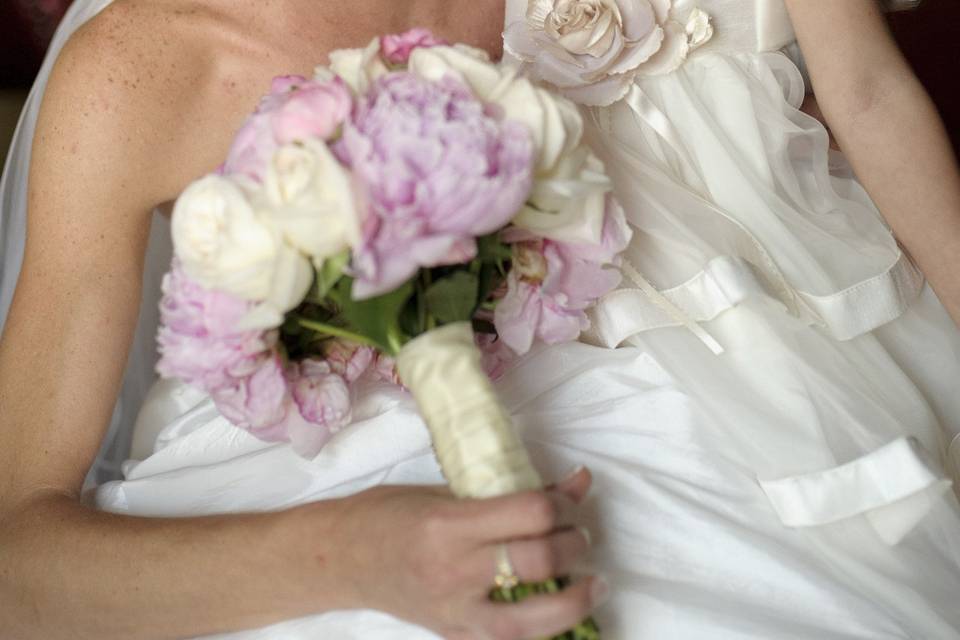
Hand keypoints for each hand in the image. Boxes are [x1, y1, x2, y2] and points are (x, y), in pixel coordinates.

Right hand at [318, 467, 600, 639]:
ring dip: (575, 600)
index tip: (570, 499)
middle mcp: (454, 571)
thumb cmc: (388, 513)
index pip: (529, 513)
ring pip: (533, 620)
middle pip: (538, 560)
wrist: (342, 559)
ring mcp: (454, 612)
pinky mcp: (455, 635)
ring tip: (593, 584)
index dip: (563, 503)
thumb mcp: (447, 489)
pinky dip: (542, 628)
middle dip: (574, 544)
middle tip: (580, 534)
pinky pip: (509, 639)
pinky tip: (559, 611)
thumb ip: (511, 489)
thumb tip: (577, 480)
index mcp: (449, 524)